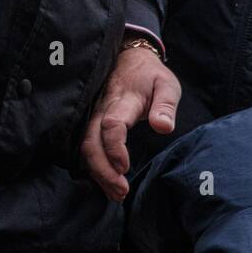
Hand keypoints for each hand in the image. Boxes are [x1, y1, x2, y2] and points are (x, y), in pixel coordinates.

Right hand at [82, 46, 180, 201]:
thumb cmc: (150, 75)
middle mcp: (102, 109)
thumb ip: (166, 105)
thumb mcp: (166, 84)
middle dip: (103, 170)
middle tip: (121, 192)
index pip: (112, 125)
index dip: (115, 147)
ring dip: (98, 173)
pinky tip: (107, 184)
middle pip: (91, 142)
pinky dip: (95, 168)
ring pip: (84, 147)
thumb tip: (163, 127)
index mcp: (122, 101)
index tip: (124, 167)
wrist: (129, 58)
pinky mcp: (90, 124)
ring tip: (116, 194)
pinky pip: (86, 147)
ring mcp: (93, 116)